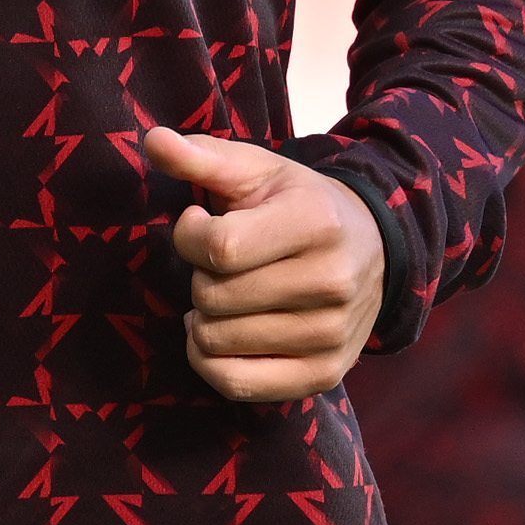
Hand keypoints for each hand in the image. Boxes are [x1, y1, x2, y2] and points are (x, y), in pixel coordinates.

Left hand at [142, 128, 382, 403]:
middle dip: (201, 277)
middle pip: (213, 298)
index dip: (190, 237)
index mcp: (316, 223)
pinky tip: (221, 334)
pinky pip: (235, 383)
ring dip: (205, 318)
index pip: (219, 249)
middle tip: (224, 264)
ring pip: (217, 342)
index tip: (201, 224)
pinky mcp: (323, 374)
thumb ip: (201, 157)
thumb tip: (152, 140)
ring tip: (229, 294)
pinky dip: (210, 361)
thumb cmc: (298, 204)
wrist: (372, 248)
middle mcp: (332, 282)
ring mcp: (330, 335)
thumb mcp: (256, 171)